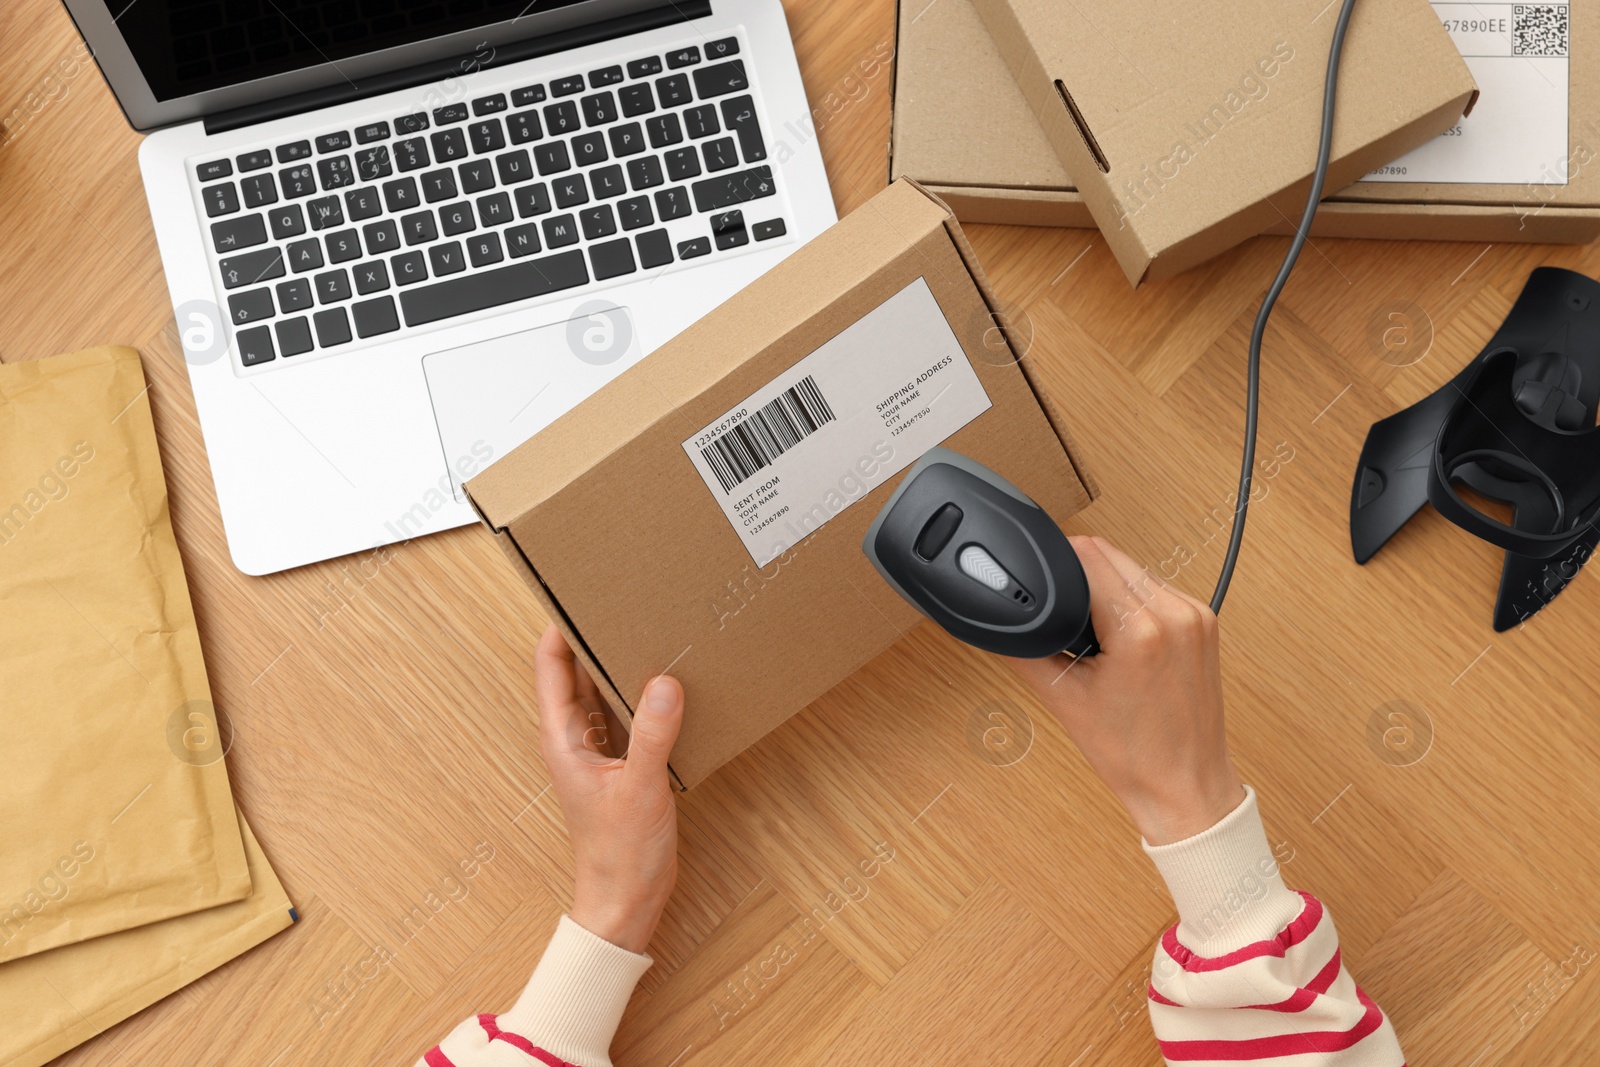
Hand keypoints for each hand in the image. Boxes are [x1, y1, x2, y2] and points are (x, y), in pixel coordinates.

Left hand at [535, 625, 682, 953]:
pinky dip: (644, 694)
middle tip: (622, 599)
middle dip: (595, 636)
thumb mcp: (639, 789)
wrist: (626, 901)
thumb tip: (663, 681)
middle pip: (578, 672)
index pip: (551, 665)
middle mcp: (576, 737)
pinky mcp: (624, 762)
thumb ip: (652, 735)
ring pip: (605, 691)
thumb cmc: (619, 854)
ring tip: (649, 628)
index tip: (579, 590)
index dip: (559, 626)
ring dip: (622, 664)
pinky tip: (671, 681)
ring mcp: (599, 749)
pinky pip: (630, 715)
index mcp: (563, 737)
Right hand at [1006, 537, 1244, 844]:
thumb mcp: (1062, 699)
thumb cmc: (1134, 756)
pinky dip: (1132, 599)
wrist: (1183, 785)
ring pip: (1134, 566)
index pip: (1087, 555)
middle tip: (1066, 616)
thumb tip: (1000, 621)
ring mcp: (1196, 615)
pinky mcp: (1205, 621)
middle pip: (1110, 553)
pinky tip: (1122, 635)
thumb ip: (1025, 649)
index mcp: (1141, 629)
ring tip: (1096, 631)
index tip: (1041, 578)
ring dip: (1107, 584)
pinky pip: (1157, 587)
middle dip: (1078, 574)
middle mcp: (1176, 613)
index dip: (1054, 560)